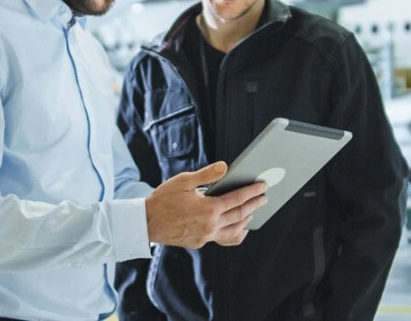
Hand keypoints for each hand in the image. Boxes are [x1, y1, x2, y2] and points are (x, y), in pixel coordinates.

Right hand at [145, 161, 266, 248]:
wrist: (146, 222)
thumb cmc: (163, 199)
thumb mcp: (184, 181)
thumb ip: (207, 174)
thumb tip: (226, 167)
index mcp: (208, 208)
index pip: (237, 199)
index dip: (252, 192)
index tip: (263, 186)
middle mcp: (210, 225)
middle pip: (240, 214)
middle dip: (254, 204)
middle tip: (264, 197)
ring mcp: (206, 236)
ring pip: (234, 230)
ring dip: (246, 220)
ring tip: (253, 211)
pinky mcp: (200, 242)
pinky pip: (223, 239)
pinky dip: (235, 234)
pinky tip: (239, 230)